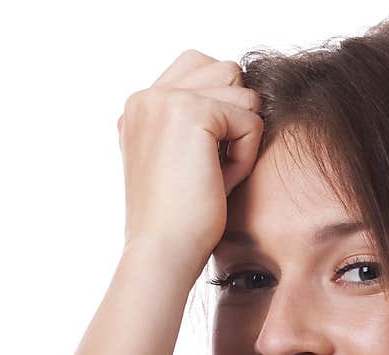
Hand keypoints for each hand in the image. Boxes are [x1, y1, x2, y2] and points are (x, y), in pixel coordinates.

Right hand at [116, 49, 262, 278]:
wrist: (162, 252)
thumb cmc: (175, 221)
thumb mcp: (172, 162)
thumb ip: (190, 124)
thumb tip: (241, 94)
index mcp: (137, 107)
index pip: (199, 67)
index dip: (219, 108)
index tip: (200, 159)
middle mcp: (145, 97)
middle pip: (225, 71)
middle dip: (233, 118)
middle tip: (209, 167)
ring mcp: (165, 100)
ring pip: (243, 93)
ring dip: (241, 139)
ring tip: (213, 177)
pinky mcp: (192, 111)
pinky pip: (251, 121)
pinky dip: (245, 158)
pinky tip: (218, 184)